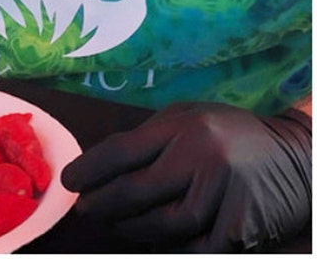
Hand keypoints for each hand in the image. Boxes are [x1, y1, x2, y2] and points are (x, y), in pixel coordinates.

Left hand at [61, 102, 311, 251]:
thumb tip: (98, 168)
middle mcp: (204, 158)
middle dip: (102, 204)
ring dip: (132, 229)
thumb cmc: (229, 134)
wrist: (298, 156)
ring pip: (164, 225)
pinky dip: (171, 246)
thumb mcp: (188, 119)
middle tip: (86, 210)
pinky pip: (196, 246)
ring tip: (116, 225)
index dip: (88, 170)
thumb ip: (148, 140)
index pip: (121, 152)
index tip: (69, 182)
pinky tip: (156, 240)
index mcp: (186, 127)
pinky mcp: (244, 227)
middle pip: (136, 191)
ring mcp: (226, 194)